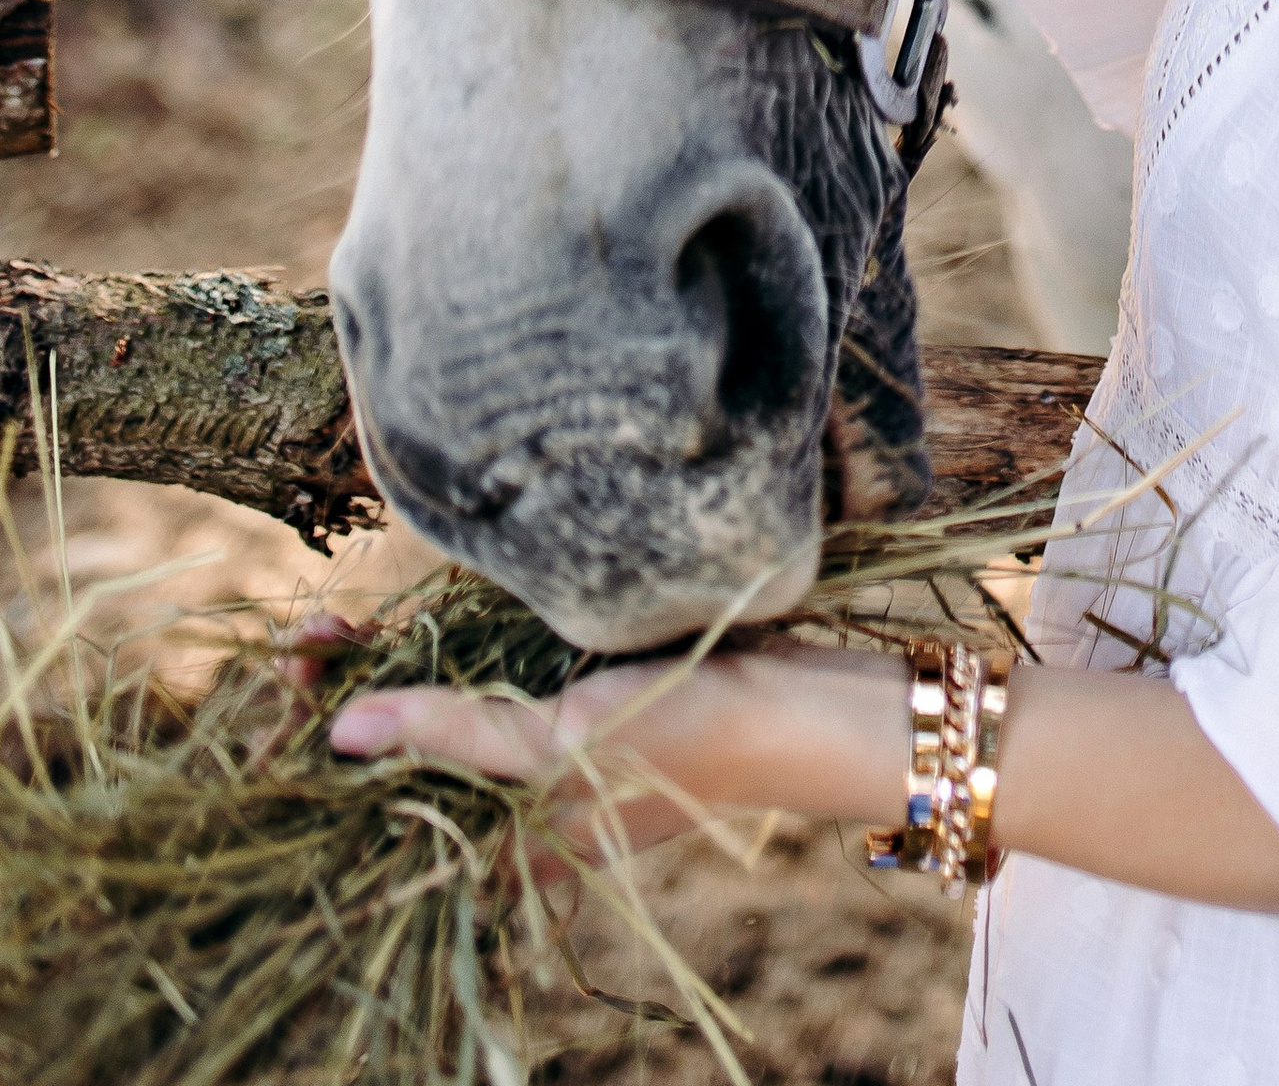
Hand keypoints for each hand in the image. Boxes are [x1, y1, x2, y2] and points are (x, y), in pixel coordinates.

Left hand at [330, 647, 890, 858]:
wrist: (805, 704)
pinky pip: (483, 676)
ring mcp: (539, 749)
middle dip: (344, 698)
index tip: (285, 682)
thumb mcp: (561, 746)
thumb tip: (342, 730)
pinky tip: (405, 618)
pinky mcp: (567, 696)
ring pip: (434, 710)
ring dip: (383, 667)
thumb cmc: (688, 741)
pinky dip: (440, 646)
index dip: (324, 747)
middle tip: (304, 637)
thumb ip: (457, 735)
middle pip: (401, 755)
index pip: (384, 810)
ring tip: (329, 628)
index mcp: (502, 848)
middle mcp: (512, 806)